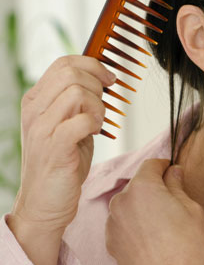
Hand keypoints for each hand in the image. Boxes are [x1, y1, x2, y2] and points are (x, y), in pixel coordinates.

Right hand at [7, 55, 115, 264]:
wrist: (45, 201)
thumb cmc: (62, 159)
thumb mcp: (67, 120)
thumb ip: (78, 98)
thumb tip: (102, 75)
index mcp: (37, 99)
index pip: (64, 63)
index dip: (92, 65)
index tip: (109, 78)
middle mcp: (35, 110)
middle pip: (71, 73)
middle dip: (97, 84)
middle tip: (103, 104)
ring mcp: (41, 128)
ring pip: (76, 92)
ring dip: (98, 105)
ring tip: (96, 121)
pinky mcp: (54, 148)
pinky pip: (81, 120)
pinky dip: (95, 122)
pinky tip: (94, 132)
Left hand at [106, 158, 203, 264]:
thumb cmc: (184, 248)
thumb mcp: (191, 208)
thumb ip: (177, 185)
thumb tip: (173, 172)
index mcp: (142, 187)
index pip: (151, 164)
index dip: (164, 166)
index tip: (173, 172)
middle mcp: (121, 201)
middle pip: (139, 184)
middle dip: (154, 187)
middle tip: (173, 200)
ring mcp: (113, 223)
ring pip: (130, 203)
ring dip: (143, 205)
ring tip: (162, 222)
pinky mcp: (110, 242)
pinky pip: (124, 222)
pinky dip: (135, 223)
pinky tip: (151, 236)